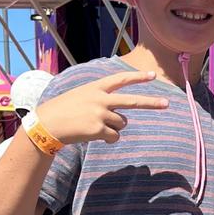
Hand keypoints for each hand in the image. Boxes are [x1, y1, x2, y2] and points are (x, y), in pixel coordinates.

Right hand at [37, 70, 168, 144]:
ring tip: (94, 125)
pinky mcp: (99, 130)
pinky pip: (115, 136)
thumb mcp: (81, 95)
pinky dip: (109, 139)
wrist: (46, 124)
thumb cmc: (62, 110)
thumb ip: (100, 99)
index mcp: (96, 88)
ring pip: (122, 123)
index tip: (153, 75)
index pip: (120, 80)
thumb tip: (121, 115)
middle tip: (167, 104)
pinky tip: (94, 136)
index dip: (137, 77)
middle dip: (151, 103)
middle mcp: (101, 99)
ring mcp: (101, 114)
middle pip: (132, 101)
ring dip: (114, 127)